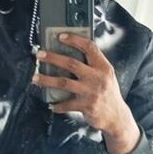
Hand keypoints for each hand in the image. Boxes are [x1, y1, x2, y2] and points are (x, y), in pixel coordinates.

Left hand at [33, 33, 140, 153]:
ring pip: (64, 82)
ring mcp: (92, 92)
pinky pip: (67, 104)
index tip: (60, 36)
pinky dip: (58, 105)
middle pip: (71, 63)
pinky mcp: (87, 106)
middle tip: (40, 55)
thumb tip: (71, 54)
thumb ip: (93, 66)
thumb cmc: (108, 94)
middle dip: (53, 58)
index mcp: (104, 67)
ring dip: (47, 80)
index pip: (89, 48)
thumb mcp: (106, 76)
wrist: (117, 117)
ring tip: (35, 78)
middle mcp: (98, 77)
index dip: (75, 40)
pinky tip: (51, 104)